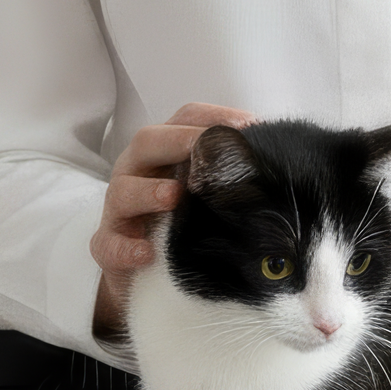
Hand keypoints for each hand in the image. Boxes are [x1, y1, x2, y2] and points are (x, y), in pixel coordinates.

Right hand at [91, 102, 253, 339]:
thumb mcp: (207, 190)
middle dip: (177, 141)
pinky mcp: (108, 245)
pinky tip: (147, 252)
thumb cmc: (182, 220)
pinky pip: (110, 243)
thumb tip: (281, 152)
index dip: (215, 117)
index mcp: (164, 151)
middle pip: (147, 141)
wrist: (144, 272)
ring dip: (149, 191)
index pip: (184, 119)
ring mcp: (119, 209)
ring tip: (174, 196)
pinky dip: (127, 247)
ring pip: (123, 191)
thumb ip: (233, 169)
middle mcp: (137, 171)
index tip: (249, 127)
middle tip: (204, 149)